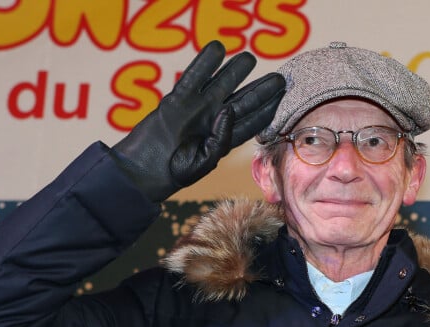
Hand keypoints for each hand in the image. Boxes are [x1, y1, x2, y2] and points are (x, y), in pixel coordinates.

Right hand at [111, 41, 284, 201]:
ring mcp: (196, 109)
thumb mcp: (204, 162)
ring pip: (220, 86)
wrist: (146, 170)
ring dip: (235, 72)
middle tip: (280, 79)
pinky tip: (217, 50)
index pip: (251, 123)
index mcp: (223, 140)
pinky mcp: (178, 100)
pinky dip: (204, 64)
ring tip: (250, 58)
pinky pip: (194, 78)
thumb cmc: (176, 172)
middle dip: (260, 90)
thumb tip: (228, 110)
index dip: (267, 111)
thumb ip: (220, 140)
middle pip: (242, 102)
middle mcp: (212, 122)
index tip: (282, 100)